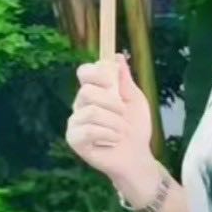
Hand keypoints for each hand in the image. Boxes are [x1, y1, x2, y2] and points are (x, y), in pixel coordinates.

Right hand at [66, 54, 155, 190]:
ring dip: (114, 122)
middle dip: (112, 103)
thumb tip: (118, 56)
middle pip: (86, 91)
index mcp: (94, 90)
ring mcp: (75, 122)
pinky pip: (88, 130)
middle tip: (123, 113)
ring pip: (91, 111)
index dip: (98, 73)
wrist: (137, 155)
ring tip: (121, 131)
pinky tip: (113, 140)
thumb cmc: (135, 126)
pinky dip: (107, 134)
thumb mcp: (135, 99)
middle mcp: (80, 103)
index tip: (114, 83)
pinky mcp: (74, 139)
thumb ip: (125, 79)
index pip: (84, 72)